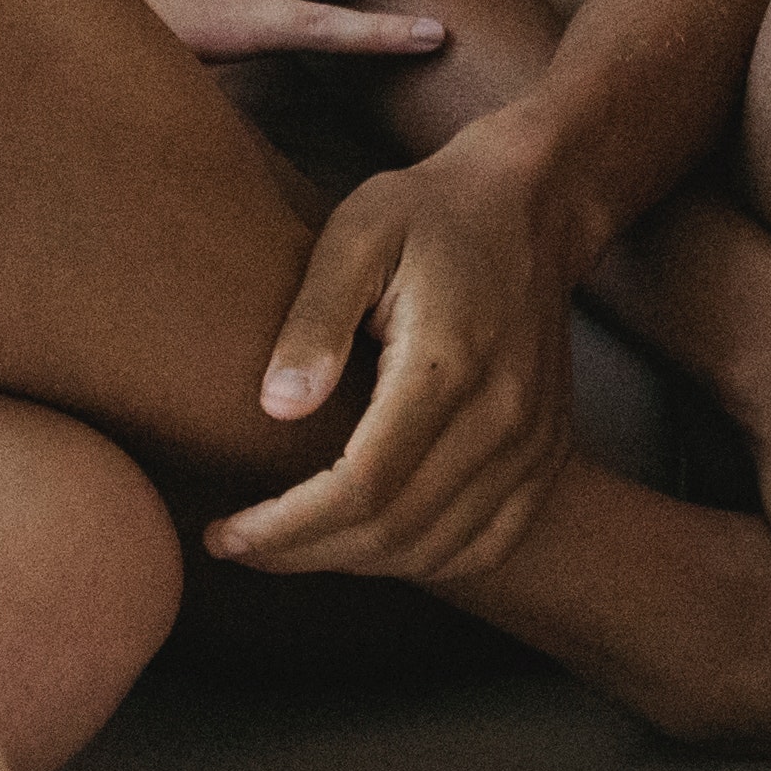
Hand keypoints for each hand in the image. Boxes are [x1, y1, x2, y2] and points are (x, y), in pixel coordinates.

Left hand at [203, 126, 596, 583]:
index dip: (285, 527)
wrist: (530, 208)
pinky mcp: (548, 456)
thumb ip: (314, 318)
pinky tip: (365, 545)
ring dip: (353, 563)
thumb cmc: (428, 216)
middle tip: (235, 544)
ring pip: (438, 549)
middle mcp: (503, 414)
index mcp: (448, 361)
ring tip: (287, 543)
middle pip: (395, 529)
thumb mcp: (355, 235)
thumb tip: (277, 407)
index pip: (361, 485)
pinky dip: (421, 563)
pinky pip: (488, 545)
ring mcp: (535, 442)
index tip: (222, 534)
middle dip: (303, 553)